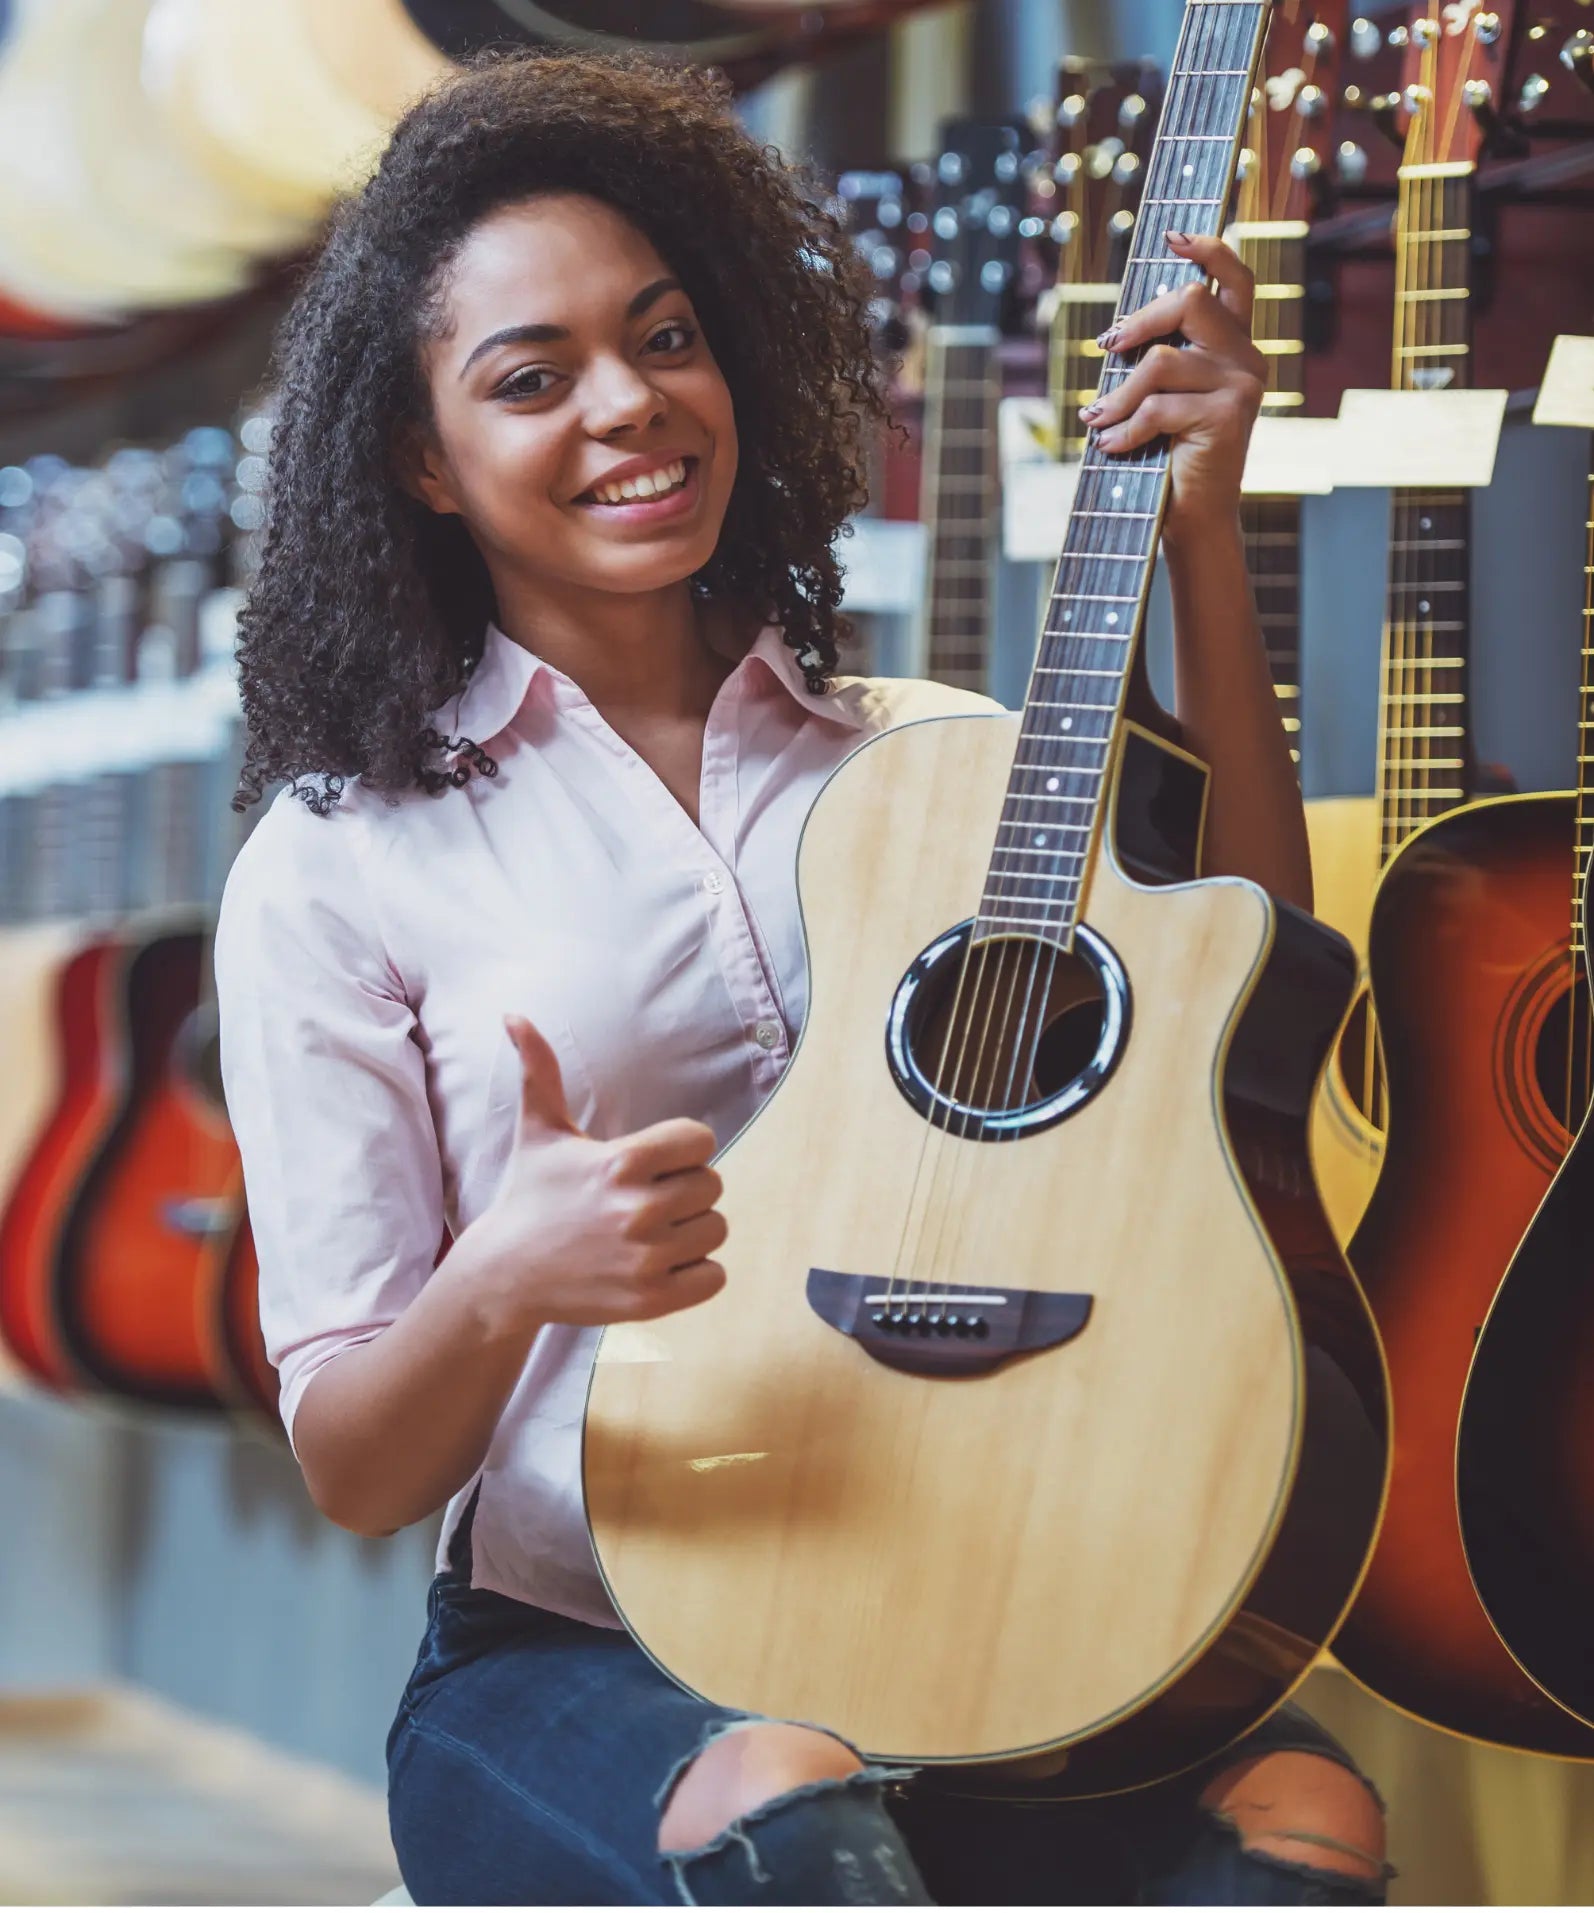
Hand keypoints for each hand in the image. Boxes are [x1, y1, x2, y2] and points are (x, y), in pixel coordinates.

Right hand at [465, 1014, 726, 1333]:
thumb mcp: (539, 1132)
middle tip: (649, 1200)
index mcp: (620, 1161)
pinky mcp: (652, 1300)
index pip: (701, 1140)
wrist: (505, 1274)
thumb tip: (513, 1015)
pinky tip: (662, 1264)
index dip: (683, 1149)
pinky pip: (715, 1277)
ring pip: (717, 1229)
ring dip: (693, 1231)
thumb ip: (539, 1071)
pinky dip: (697, 1272)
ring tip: (653, 1232)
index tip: (654, 1163)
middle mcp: (637, 1210)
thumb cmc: (531, 1195)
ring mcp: (646, 1258)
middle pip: (713, 1185)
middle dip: (687, 1190)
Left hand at [1079, 232, 1264, 539]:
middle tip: (1106, 349)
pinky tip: (1110, 447)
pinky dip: (1125, 428)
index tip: (1172, 237)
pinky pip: (1158, 405)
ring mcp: (1242, 384)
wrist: (1193, 521)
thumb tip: (1115, 330)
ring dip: (1118, 394)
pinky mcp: (1229, 415)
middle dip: (1137, 322)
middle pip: (1189, 301)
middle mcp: (1248, 358)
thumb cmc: (1168, 458)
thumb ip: (1157, 358)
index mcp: (1236, 347)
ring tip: (1097, 421)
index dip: (1206, 250)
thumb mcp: (1161, 398)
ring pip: (1162, 360)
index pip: (1234, 280)